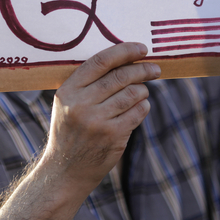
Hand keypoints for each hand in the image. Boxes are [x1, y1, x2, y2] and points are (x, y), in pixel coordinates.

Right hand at [44, 42, 159, 187]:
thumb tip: (126, 59)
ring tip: (142, 92)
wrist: (65, 170)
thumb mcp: (67, 103)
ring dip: (143, 90)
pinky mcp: (113, 136)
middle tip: (155, 69)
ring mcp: (97, 121)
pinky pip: (138, 112)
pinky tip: (140, 107)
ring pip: (133, 94)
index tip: (142, 48)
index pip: (101, 61)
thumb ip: (88, 83)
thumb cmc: (71, 130)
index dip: (125, 51)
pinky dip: (144, 106)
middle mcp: (81, 105)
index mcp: (68, 91)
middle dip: (142, 69)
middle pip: (121, 76)